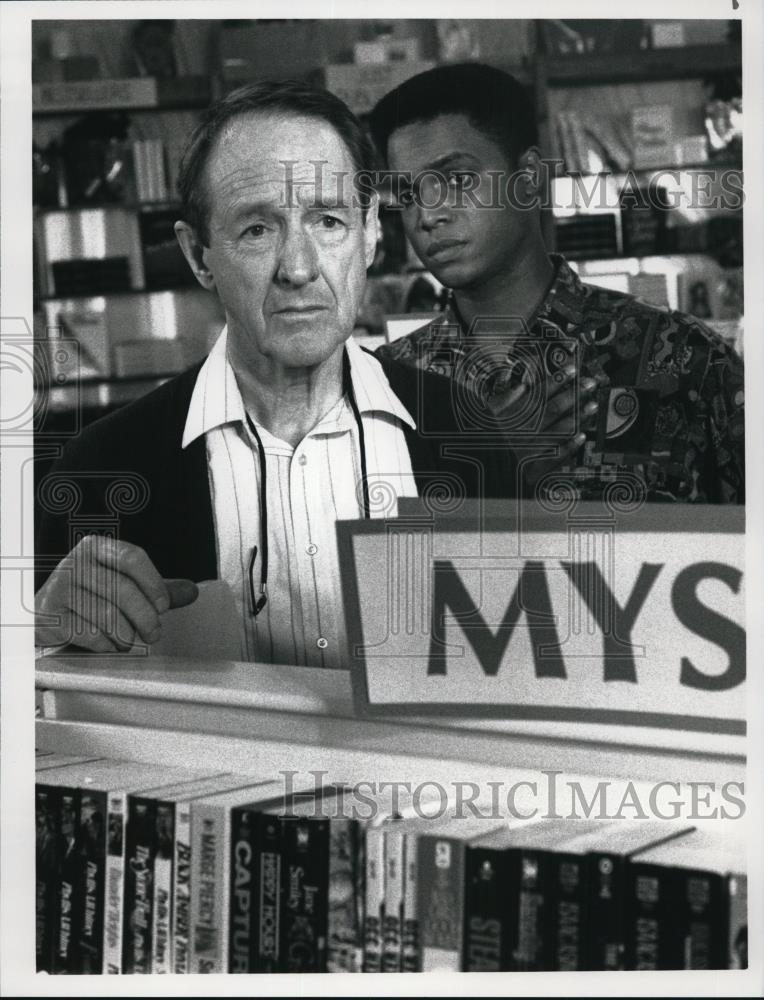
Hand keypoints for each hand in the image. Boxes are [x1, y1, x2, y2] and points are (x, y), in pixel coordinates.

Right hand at [35, 535, 197, 652]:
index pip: (132, 557)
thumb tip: (192, 591)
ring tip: (130, 641)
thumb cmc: (89, 597)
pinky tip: (109, 644)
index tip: (164, 606)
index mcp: (95, 548)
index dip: (154, 583)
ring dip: (126, 635)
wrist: (43, 614)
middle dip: (146, 617)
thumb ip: (156, 587)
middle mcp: (75, 563)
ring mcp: (59, 588)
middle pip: (123, 589)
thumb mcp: (121, 584)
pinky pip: (88, 633)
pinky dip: (106, 644)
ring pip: (106, 615)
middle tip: (154, 633)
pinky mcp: (50, 615)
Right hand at [487, 358, 600, 491]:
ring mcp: (527, 449)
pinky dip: (569, 446)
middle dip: (573, 395)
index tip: (573, 370)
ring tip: (591, 406)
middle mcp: (520, 431)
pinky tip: (581, 436)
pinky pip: (554, 456)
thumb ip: (503, 400)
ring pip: (557, 430)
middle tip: (589, 384)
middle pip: (552, 409)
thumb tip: (520, 386)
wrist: (476, 469)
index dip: (557, 379)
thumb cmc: (481, 438)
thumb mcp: (485, 414)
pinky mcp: (531, 468)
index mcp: (509, 415)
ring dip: (577, 417)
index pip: (538, 392)